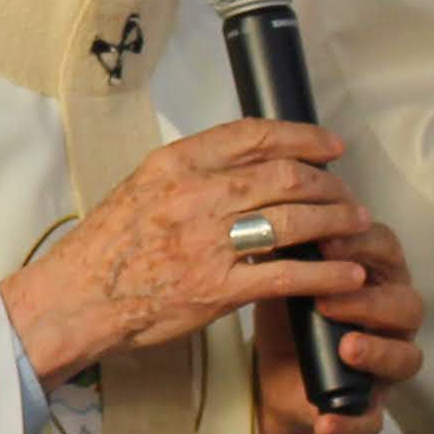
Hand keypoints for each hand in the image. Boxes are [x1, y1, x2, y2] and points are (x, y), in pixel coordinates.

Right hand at [6, 121, 385, 382]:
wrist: (75, 299)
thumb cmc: (107, 247)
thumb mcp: (142, 187)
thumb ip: (193, 172)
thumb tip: (249, 163)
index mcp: (175, 164)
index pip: (252, 135)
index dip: (302, 136)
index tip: (329, 145)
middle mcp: (194, 195)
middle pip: (284, 176)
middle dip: (328, 183)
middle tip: (347, 193)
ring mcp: (207, 243)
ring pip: (293, 220)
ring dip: (336, 222)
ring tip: (357, 225)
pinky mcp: (216, 289)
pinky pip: (287, 276)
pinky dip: (326, 274)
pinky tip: (348, 275)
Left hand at [250, 229, 424, 433]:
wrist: (272, 373)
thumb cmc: (290, 314)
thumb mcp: (286, 278)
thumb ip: (289, 252)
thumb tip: (271, 218)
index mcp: (377, 279)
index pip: (386, 251)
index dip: (363, 244)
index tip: (326, 243)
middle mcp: (392, 321)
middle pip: (407, 305)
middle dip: (370, 300)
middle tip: (327, 300)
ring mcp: (387, 366)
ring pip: (406, 359)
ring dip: (378, 352)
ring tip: (347, 347)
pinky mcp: (370, 407)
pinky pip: (372, 420)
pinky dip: (351, 424)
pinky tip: (326, 421)